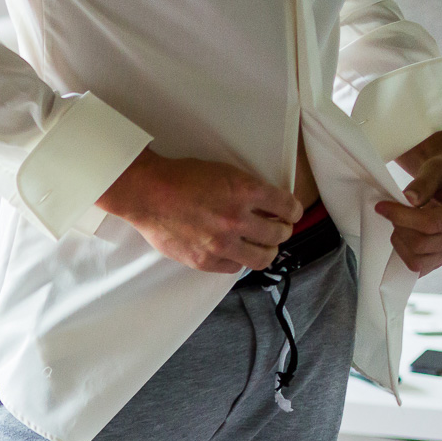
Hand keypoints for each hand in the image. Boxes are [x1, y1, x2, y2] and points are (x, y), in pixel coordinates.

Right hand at [97, 148, 301, 273]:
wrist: (148, 193)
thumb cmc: (181, 178)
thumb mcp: (223, 172)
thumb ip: (246, 190)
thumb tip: (265, 206)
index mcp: (245, 191)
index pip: (287, 206)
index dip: (293, 211)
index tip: (292, 214)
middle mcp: (237, 219)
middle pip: (279, 234)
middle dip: (282, 231)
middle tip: (278, 230)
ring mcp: (221, 243)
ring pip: (262, 257)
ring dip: (267, 251)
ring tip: (261, 248)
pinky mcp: (205, 260)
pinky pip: (234, 268)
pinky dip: (238, 261)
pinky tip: (234, 254)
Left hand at [375, 128, 441, 274]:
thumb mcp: (438, 167)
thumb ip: (425, 181)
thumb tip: (409, 199)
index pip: (431, 224)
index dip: (401, 217)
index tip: (382, 206)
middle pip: (421, 244)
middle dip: (400, 227)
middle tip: (392, 211)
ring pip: (417, 261)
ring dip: (400, 241)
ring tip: (400, 221)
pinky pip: (417, 267)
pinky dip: (404, 252)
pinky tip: (404, 233)